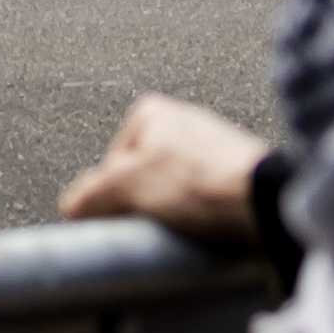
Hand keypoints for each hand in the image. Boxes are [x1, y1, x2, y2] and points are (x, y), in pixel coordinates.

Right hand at [60, 95, 268, 242]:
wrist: (262, 199)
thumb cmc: (200, 182)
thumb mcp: (127, 187)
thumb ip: (90, 194)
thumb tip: (71, 206)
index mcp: (151, 110)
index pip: (111, 161)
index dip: (112, 194)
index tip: (123, 213)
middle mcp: (182, 118)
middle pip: (142, 174)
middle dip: (144, 201)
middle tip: (155, 220)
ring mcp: (211, 143)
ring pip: (174, 187)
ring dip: (174, 208)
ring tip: (186, 222)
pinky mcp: (234, 169)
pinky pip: (203, 196)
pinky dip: (201, 211)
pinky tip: (206, 223)